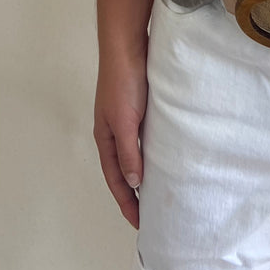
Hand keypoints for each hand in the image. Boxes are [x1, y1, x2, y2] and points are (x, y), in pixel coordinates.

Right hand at [94, 51, 148, 228]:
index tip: (140, 223)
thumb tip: (133, 182)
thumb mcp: (124, 122)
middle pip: (122, 170)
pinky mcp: (138, 106)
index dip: (126, 202)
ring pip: (134, 154)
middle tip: (149, 214)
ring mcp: (125, 118)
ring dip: (143, 173)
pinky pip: (144, 138)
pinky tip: (164, 155)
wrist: (127, 45)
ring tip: (158, 190)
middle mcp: (113, 131)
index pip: (115, 179)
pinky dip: (151, 152)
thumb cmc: (123, 84)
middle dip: (132, 193)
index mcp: (105, 138)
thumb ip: (128, 152)